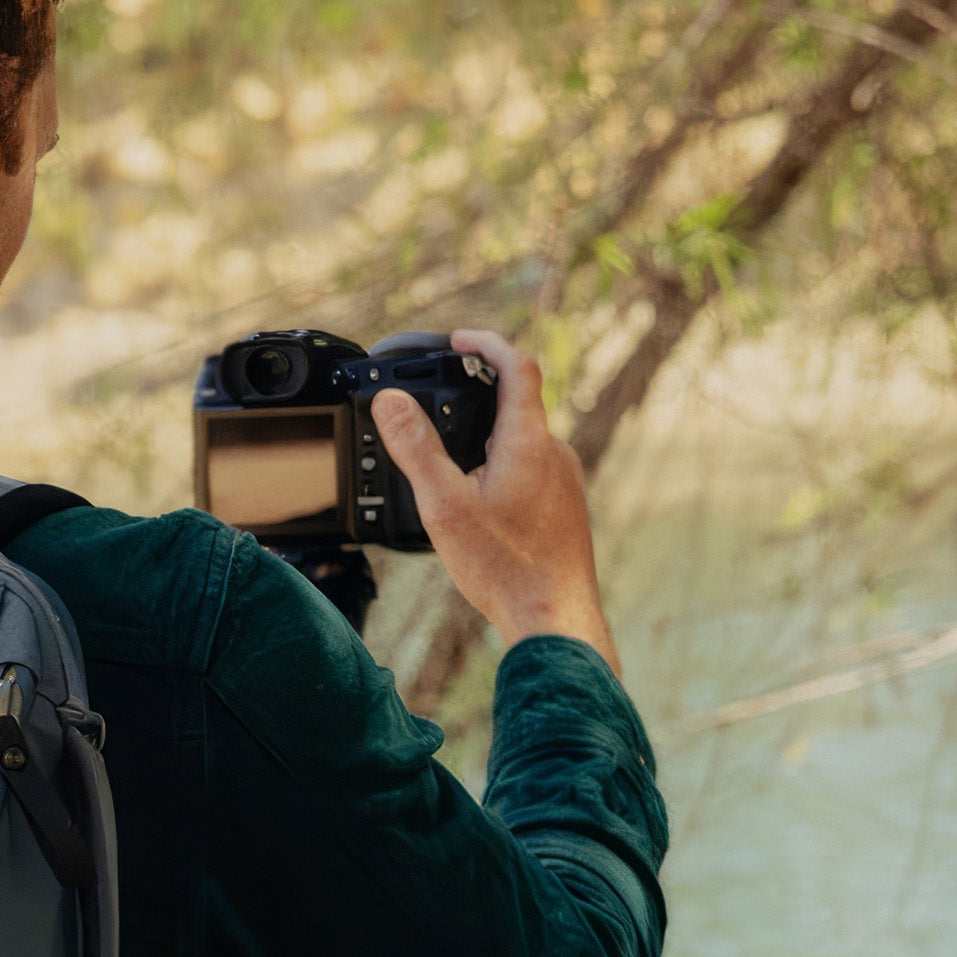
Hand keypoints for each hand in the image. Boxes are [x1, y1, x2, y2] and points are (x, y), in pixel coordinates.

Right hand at [370, 329, 618, 675]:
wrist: (553, 617)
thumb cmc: (504, 566)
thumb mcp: (444, 506)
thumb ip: (416, 449)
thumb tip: (390, 402)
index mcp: (528, 440)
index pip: (516, 365)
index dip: (485, 342)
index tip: (458, 340)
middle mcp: (555, 452)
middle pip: (518, 403)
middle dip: (478, 397)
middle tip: (442, 403)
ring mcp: (565, 481)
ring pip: (525, 441)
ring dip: (490, 438)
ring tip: (453, 464)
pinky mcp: (566, 507)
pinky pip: (534, 471)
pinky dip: (504, 469)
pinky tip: (482, 505)